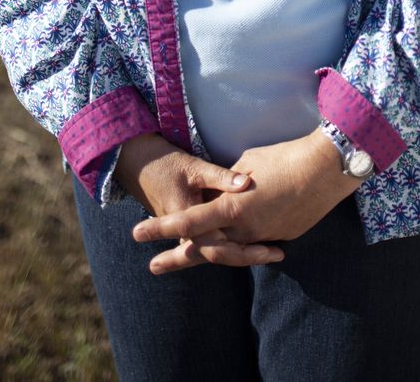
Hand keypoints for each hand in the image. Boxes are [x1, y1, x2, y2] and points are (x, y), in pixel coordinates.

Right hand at [115, 133, 284, 272]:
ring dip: (244, 250)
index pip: (222, 246)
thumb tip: (247, 183)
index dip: (248, 250)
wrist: (140, 166)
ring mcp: (189, 234)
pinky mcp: (192, 228)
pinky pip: (215, 240)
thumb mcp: (193, 167)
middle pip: (224, 253)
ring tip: (273, 251)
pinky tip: (253, 240)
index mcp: (190, 222)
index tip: (273, 249)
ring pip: (220, 249)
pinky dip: (233, 241)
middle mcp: (189, 234)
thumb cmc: (166, 165)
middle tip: (279, 253)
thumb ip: (221, 177)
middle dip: (251, 255)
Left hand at [132, 129, 359, 273]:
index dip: (161, 229)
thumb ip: (230, 181)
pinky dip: (244, 241)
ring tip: (191, 254)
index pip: (189, 222)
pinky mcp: (283, 236)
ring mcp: (265, 236)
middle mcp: (245, 229)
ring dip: (212, 250)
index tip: (137, 233)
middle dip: (177, 257)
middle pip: (205, 248)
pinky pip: (256, 241)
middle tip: (153, 266)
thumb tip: (225, 190)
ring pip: (231, 249)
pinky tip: (239, 239)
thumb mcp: (249, 162)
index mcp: (232, 208)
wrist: (326, 169)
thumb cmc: (284, 157)